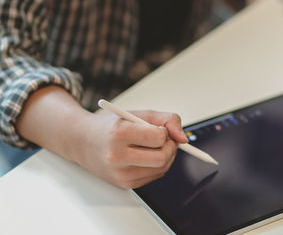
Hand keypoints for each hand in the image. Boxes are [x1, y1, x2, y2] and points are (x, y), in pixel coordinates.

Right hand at [73, 110, 188, 188]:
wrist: (82, 142)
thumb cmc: (111, 126)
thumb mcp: (137, 113)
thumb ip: (167, 119)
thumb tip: (184, 138)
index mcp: (119, 134)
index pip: (158, 137)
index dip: (166, 132)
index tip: (161, 129)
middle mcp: (117, 156)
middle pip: (162, 158)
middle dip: (171, 147)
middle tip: (166, 140)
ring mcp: (120, 173)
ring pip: (161, 169)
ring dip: (166, 157)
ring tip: (154, 146)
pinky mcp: (124, 184)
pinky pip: (154, 176)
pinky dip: (157, 166)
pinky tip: (145, 156)